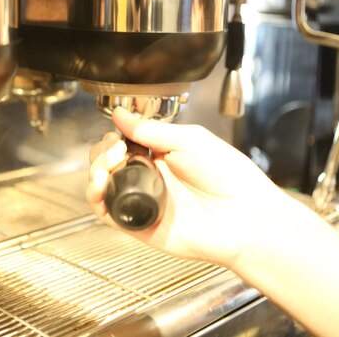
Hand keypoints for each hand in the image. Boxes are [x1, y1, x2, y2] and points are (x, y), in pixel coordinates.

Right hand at [87, 107, 288, 266]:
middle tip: (115, 148)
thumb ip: (150, 129)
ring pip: (103, 186)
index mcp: (163, 155)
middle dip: (103, 152)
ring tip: (107, 163)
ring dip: (95, 171)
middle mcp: (151, 178)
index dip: (114, 137)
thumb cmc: (228, 177)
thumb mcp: (189, 139)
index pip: (124, 143)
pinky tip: (101, 181)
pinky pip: (108, 212)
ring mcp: (144, 201)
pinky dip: (96, 196)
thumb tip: (120, 114)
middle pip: (109, 164)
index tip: (116, 132)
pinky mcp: (139, 224)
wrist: (243, 215)